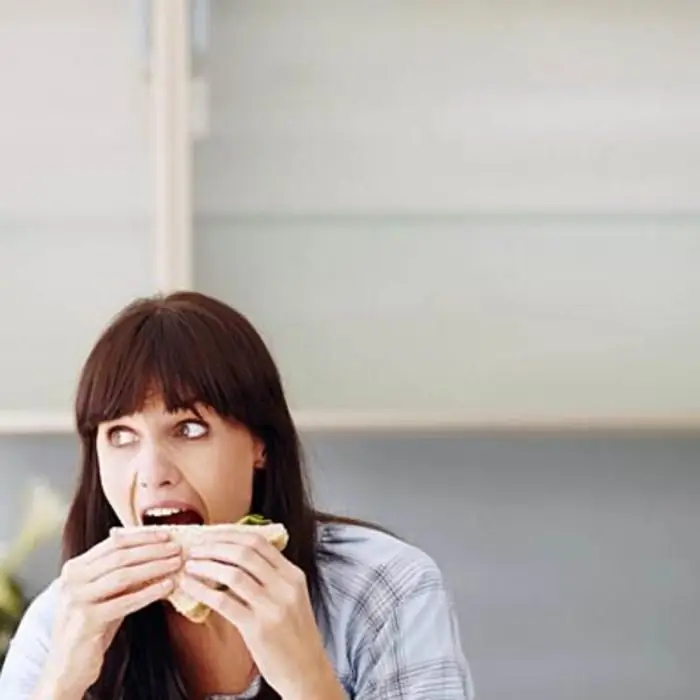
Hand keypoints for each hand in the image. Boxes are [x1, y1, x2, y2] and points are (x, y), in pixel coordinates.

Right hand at [42, 529, 180, 694]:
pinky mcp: (86, 620)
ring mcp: (77, 599)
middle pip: (120, 556)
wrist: (67, 667)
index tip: (166, 535)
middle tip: (177, 548)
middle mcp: (72, 579)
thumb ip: (122, 572)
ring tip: (176, 564)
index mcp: (75, 567)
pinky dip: (149, 592)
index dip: (143, 537)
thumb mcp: (105, 594)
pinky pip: (124, 601)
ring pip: (123, 575)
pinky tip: (167, 587)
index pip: (114, 542)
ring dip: (154, 567)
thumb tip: (158, 551)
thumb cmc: (92, 627)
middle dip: (152, 550)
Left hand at [180, 531, 340, 699]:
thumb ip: (271, 577)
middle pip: (245, 552)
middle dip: (215, 546)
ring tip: (191, 565)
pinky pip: (224, 602)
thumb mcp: (291, 598)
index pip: (260, 542)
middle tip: (196, 548)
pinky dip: (203, 590)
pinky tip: (191, 587)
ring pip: (233, 573)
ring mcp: (272, 607)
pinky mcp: (257, 628)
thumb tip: (235, 558)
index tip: (211, 534)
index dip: (231, 534)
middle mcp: (285, 586)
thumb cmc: (294, 635)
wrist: (307, 671)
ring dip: (206, 565)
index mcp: (293, 575)